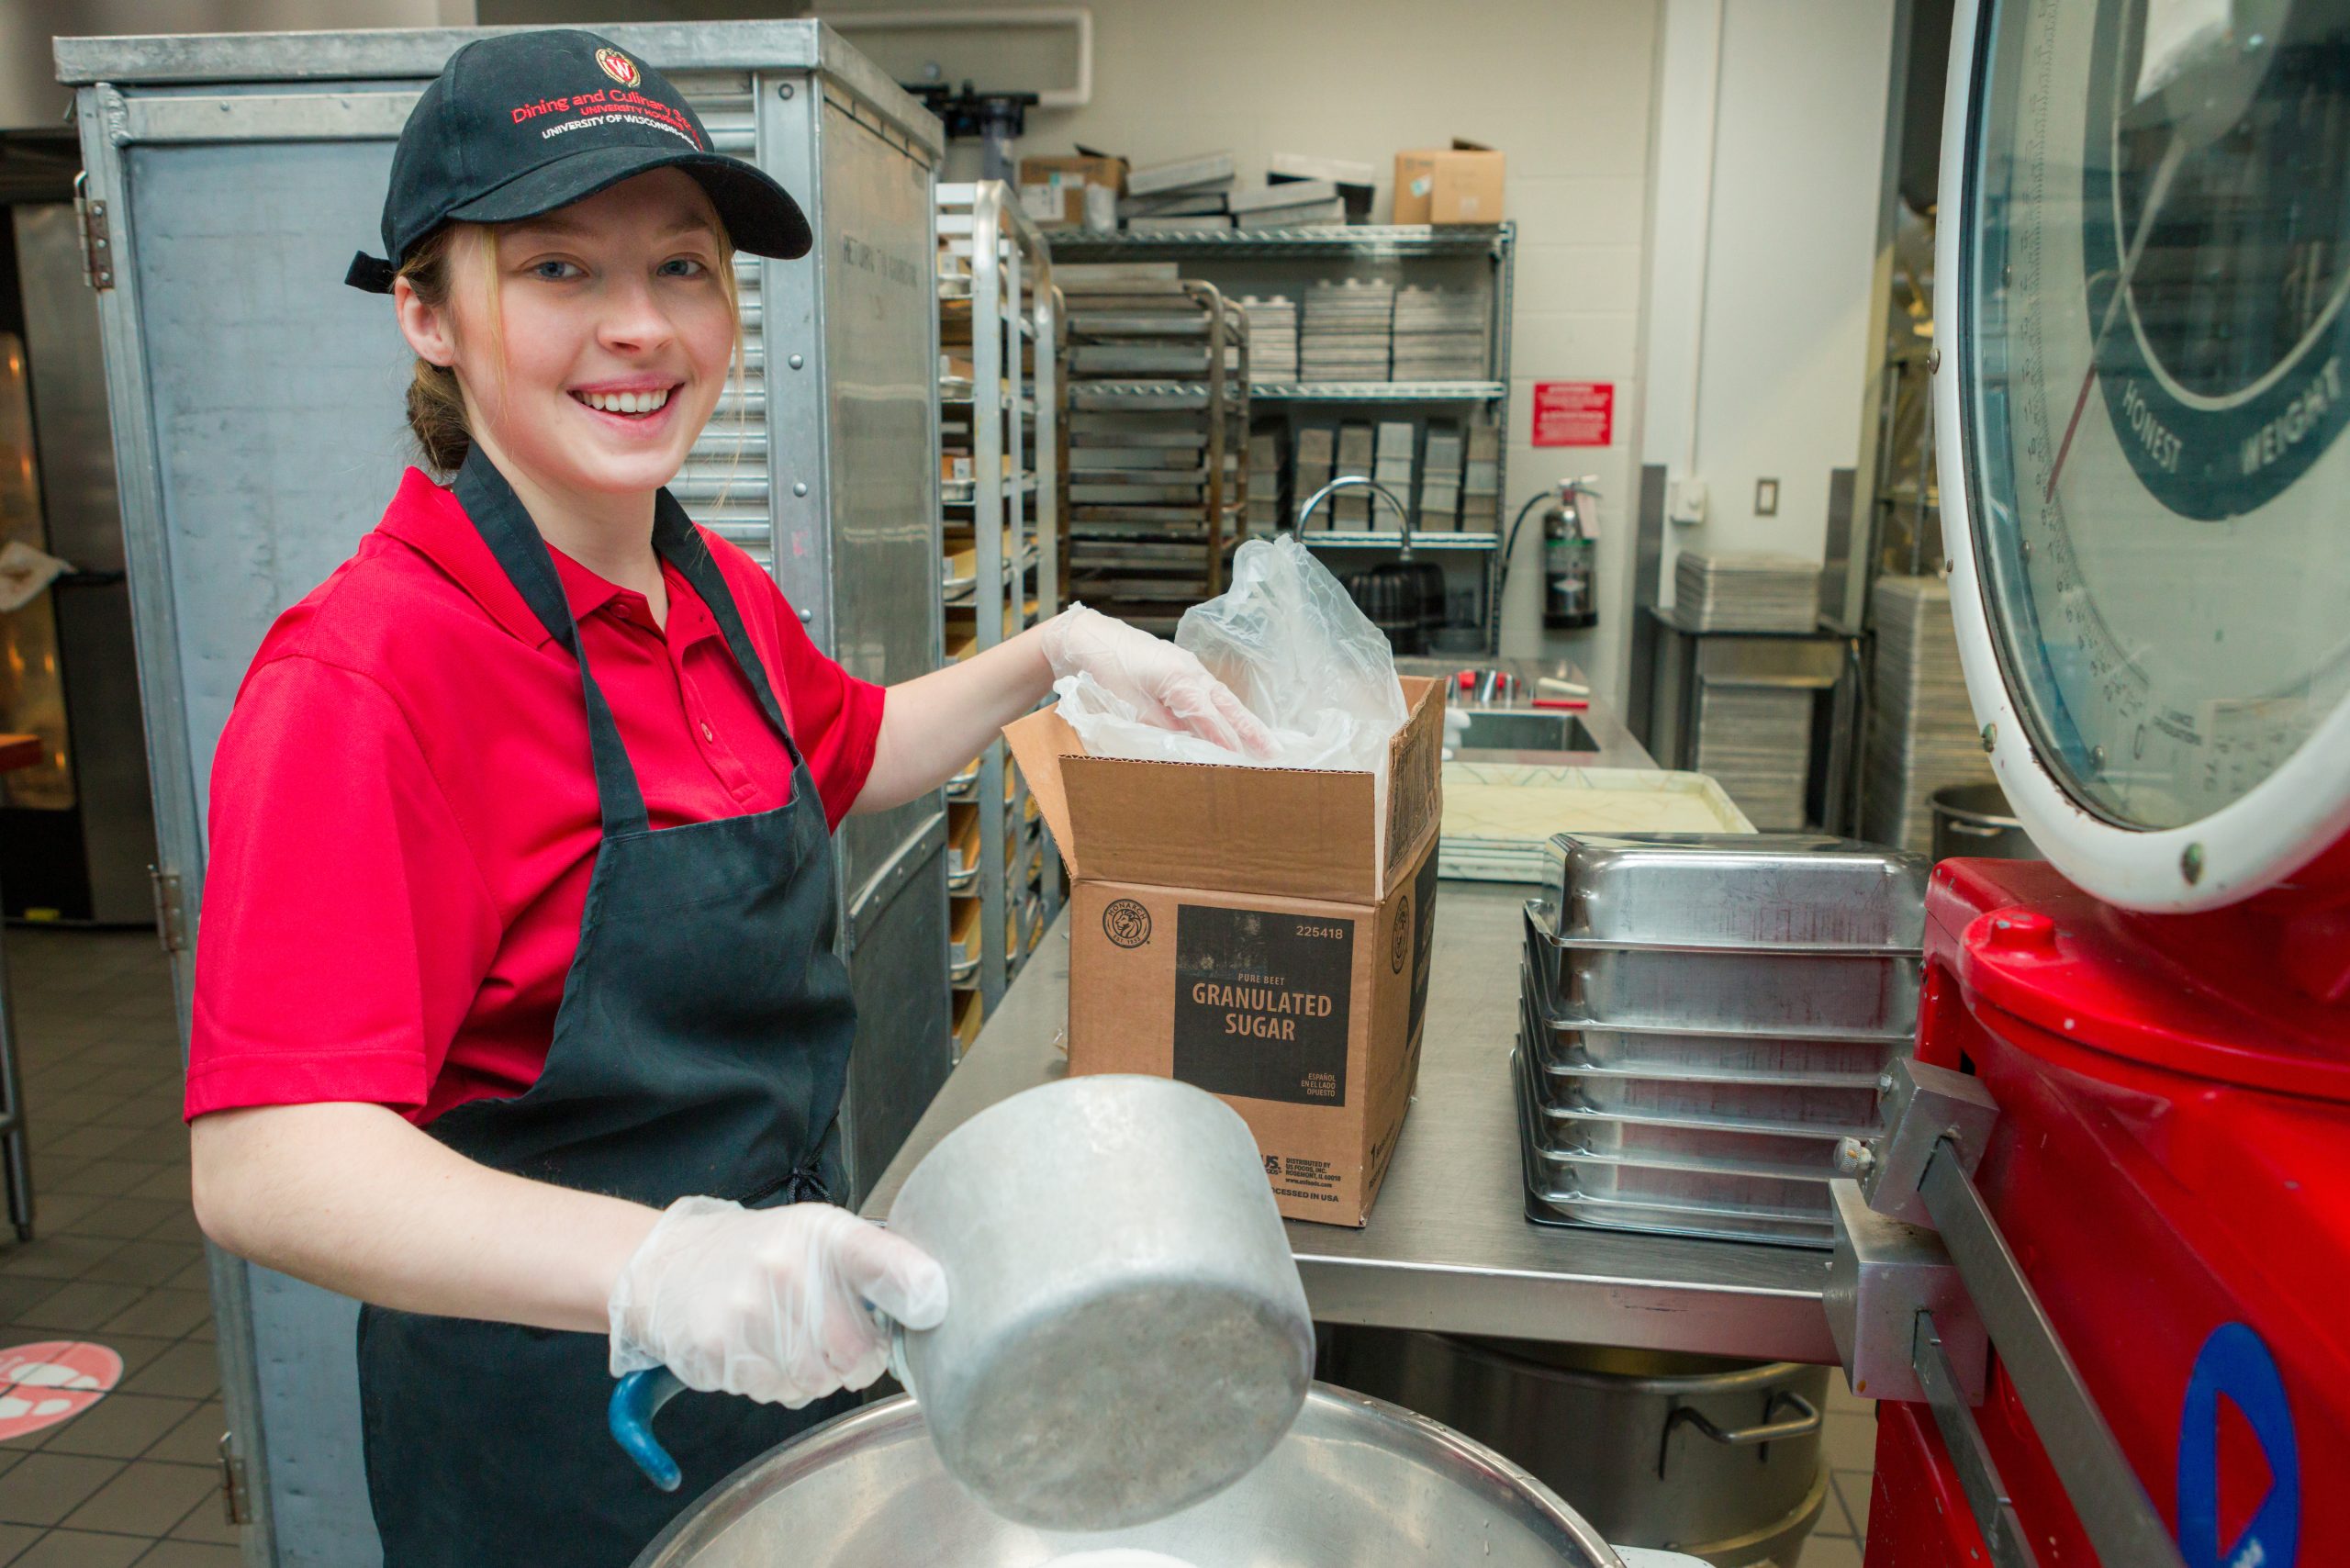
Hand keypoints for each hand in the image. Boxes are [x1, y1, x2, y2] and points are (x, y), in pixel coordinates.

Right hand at [607, 1198, 947, 1407]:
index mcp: (824, 1235)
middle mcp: (788, 1268)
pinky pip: (775, 1393)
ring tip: (786, 1339)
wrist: (671, 1264)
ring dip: (812, 1375)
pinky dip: (775, 1383)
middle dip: (855, 1361)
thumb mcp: (820, 1238)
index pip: (883, 1261)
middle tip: (834, 1341)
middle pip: (858, 1354)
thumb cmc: (763, 1254)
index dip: (916, 1290)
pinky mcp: (718, 1349)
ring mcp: (749, 1311)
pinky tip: (757, 1349)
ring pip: (817, 1382)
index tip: (932, 1307)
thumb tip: (932, 1304)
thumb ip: (876, 1266)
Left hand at [1039, 605, 1274, 756]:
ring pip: (1222, 700)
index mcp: (1178, 677)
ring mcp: (1188, 668)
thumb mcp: (1128, 703)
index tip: (1243, 761)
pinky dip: (1224, 713)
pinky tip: (1230, 726)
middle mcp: (1190, 671)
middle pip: (1227, 705)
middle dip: (1252, 730)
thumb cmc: (1105, 667)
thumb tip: (1180, 749)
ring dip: (1243, 722)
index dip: (1227, 740)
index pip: (1209, 715)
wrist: (1089, 638)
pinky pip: (1210, 695)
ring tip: (1264, 744)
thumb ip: (1157, 726)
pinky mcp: (1181, 670)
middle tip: (1274, 752)